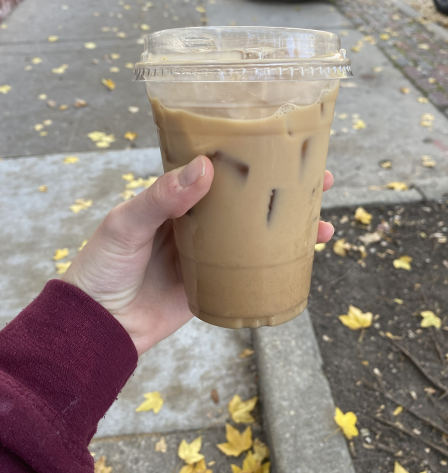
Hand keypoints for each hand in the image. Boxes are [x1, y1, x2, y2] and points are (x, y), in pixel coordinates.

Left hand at [63, 157, 334, 354]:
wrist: (100, 326)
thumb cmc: (103, 267)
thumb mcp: (126, 225)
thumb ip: (161, 197)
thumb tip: (205, 167)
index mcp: (178, 198)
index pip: (221, 169)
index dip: (251, 157)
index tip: (283, 146)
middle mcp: (200, 221)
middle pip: (249, 200)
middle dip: (285, 190)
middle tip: (321, 181)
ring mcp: (211, 252)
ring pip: (258, 233)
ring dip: (291, 228)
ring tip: (323, 225)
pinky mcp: (216, 282)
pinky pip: (252, 270)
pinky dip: (278, 264)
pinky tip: (301, 259)